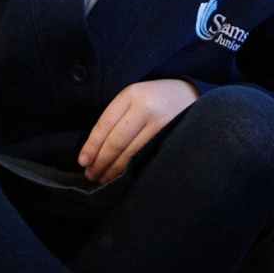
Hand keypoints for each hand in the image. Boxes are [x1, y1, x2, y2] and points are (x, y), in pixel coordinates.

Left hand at [79, 79, 197, 183]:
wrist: (190, 94)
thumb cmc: (153, 98)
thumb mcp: (132, 98)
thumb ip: (115, 118)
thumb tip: (93, 150)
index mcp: (131, 95)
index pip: (105, 124)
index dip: (92, 146)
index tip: (82, 162)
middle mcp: (146, 108)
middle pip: (117, 142)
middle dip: (101, 162)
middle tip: (91, 175)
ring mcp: (162, 124)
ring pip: (132, 153)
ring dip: (114, 170)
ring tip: (103, 179)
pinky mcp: (173, 138)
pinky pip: (147, 157)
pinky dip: (132, 169)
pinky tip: (123, 176)